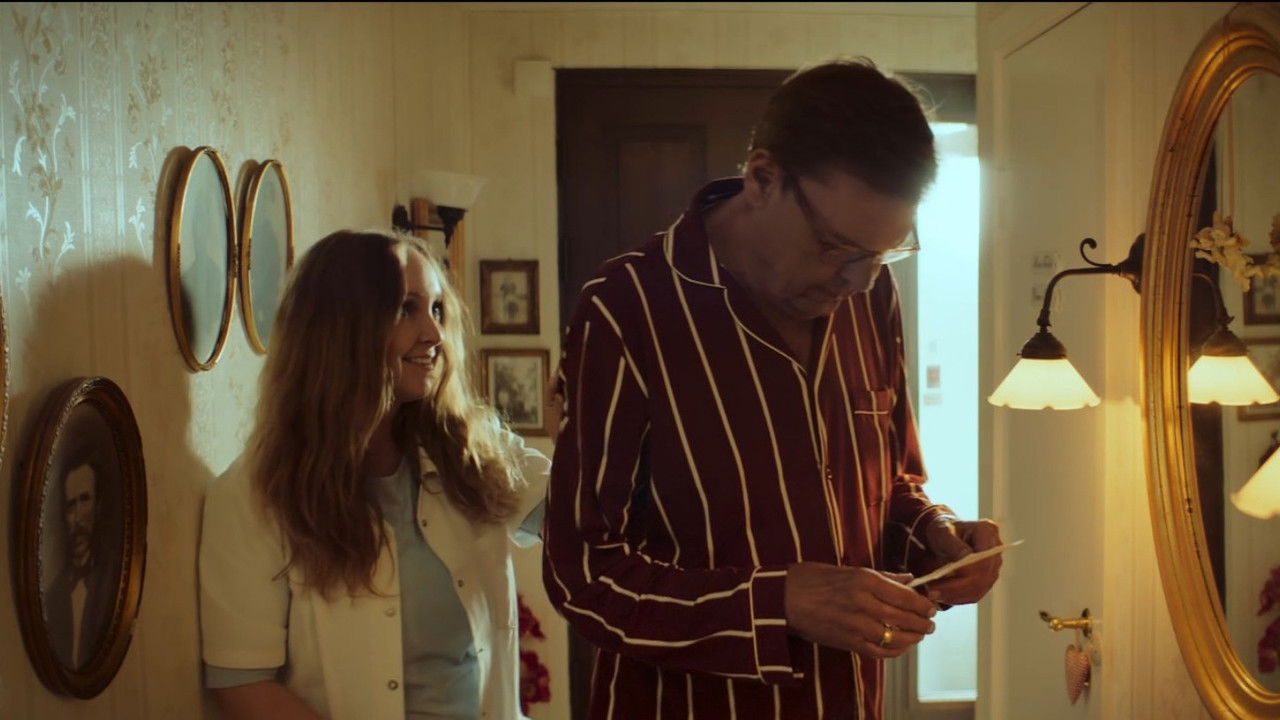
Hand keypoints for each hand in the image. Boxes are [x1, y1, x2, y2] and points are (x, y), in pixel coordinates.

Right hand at [785, 562, 936, 658]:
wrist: (781, 599)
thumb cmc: (811, 579)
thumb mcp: (848, 569)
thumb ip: (881, 576)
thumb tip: (907, 579)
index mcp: (865, 580)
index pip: (906, 595)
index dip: (922, 603)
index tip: (931, 606)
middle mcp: (864, 603)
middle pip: (905, 617)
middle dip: (923, 622)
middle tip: (931, 623)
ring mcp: (856, 625)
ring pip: (896, 636)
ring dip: (913, 637)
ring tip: (920, 635)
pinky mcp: (848, 642)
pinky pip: (880, 650)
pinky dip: (895, 650)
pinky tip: (901, 645)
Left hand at [921, 516, 1002, 604]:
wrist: (945, 535)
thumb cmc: (943, 529)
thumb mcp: (942, 530)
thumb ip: (954, 543)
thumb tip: (966, 559)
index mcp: (988, 532)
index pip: (984, 557)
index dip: (968, 571)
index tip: (942, 576)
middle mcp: (995, 551)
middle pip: (982, 577)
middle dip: (956, 587)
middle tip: (931, 591)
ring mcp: (993, 568)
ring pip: (978, 589)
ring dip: (954, 595)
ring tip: (932, 594)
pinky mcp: (986, 581)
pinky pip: (974, 595)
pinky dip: (956, 598)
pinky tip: (940, 596)